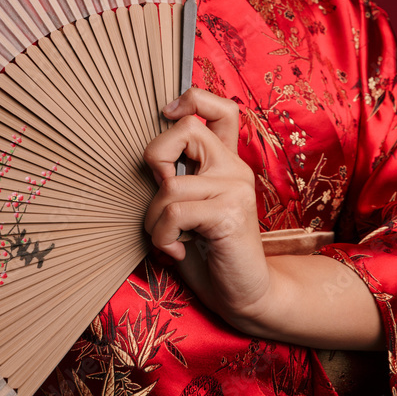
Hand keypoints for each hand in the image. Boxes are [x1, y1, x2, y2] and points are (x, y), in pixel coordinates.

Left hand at [143, 87, 271, 327]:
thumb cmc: (209, 252)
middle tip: (160, 195)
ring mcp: (234, 189)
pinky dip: (162, 236)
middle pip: (187, 129)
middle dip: (155, 158)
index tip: (167, 113)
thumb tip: (151, 161)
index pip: (221, 109)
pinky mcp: (229, 214)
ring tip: (168, 239)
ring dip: (154, 219)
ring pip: (170, 184)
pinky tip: (176, 251)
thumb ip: (178, 178)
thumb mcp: (189, 207)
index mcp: (226, 162)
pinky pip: (174, 212)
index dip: (193, 99)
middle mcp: (234, 168)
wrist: (245, 296)